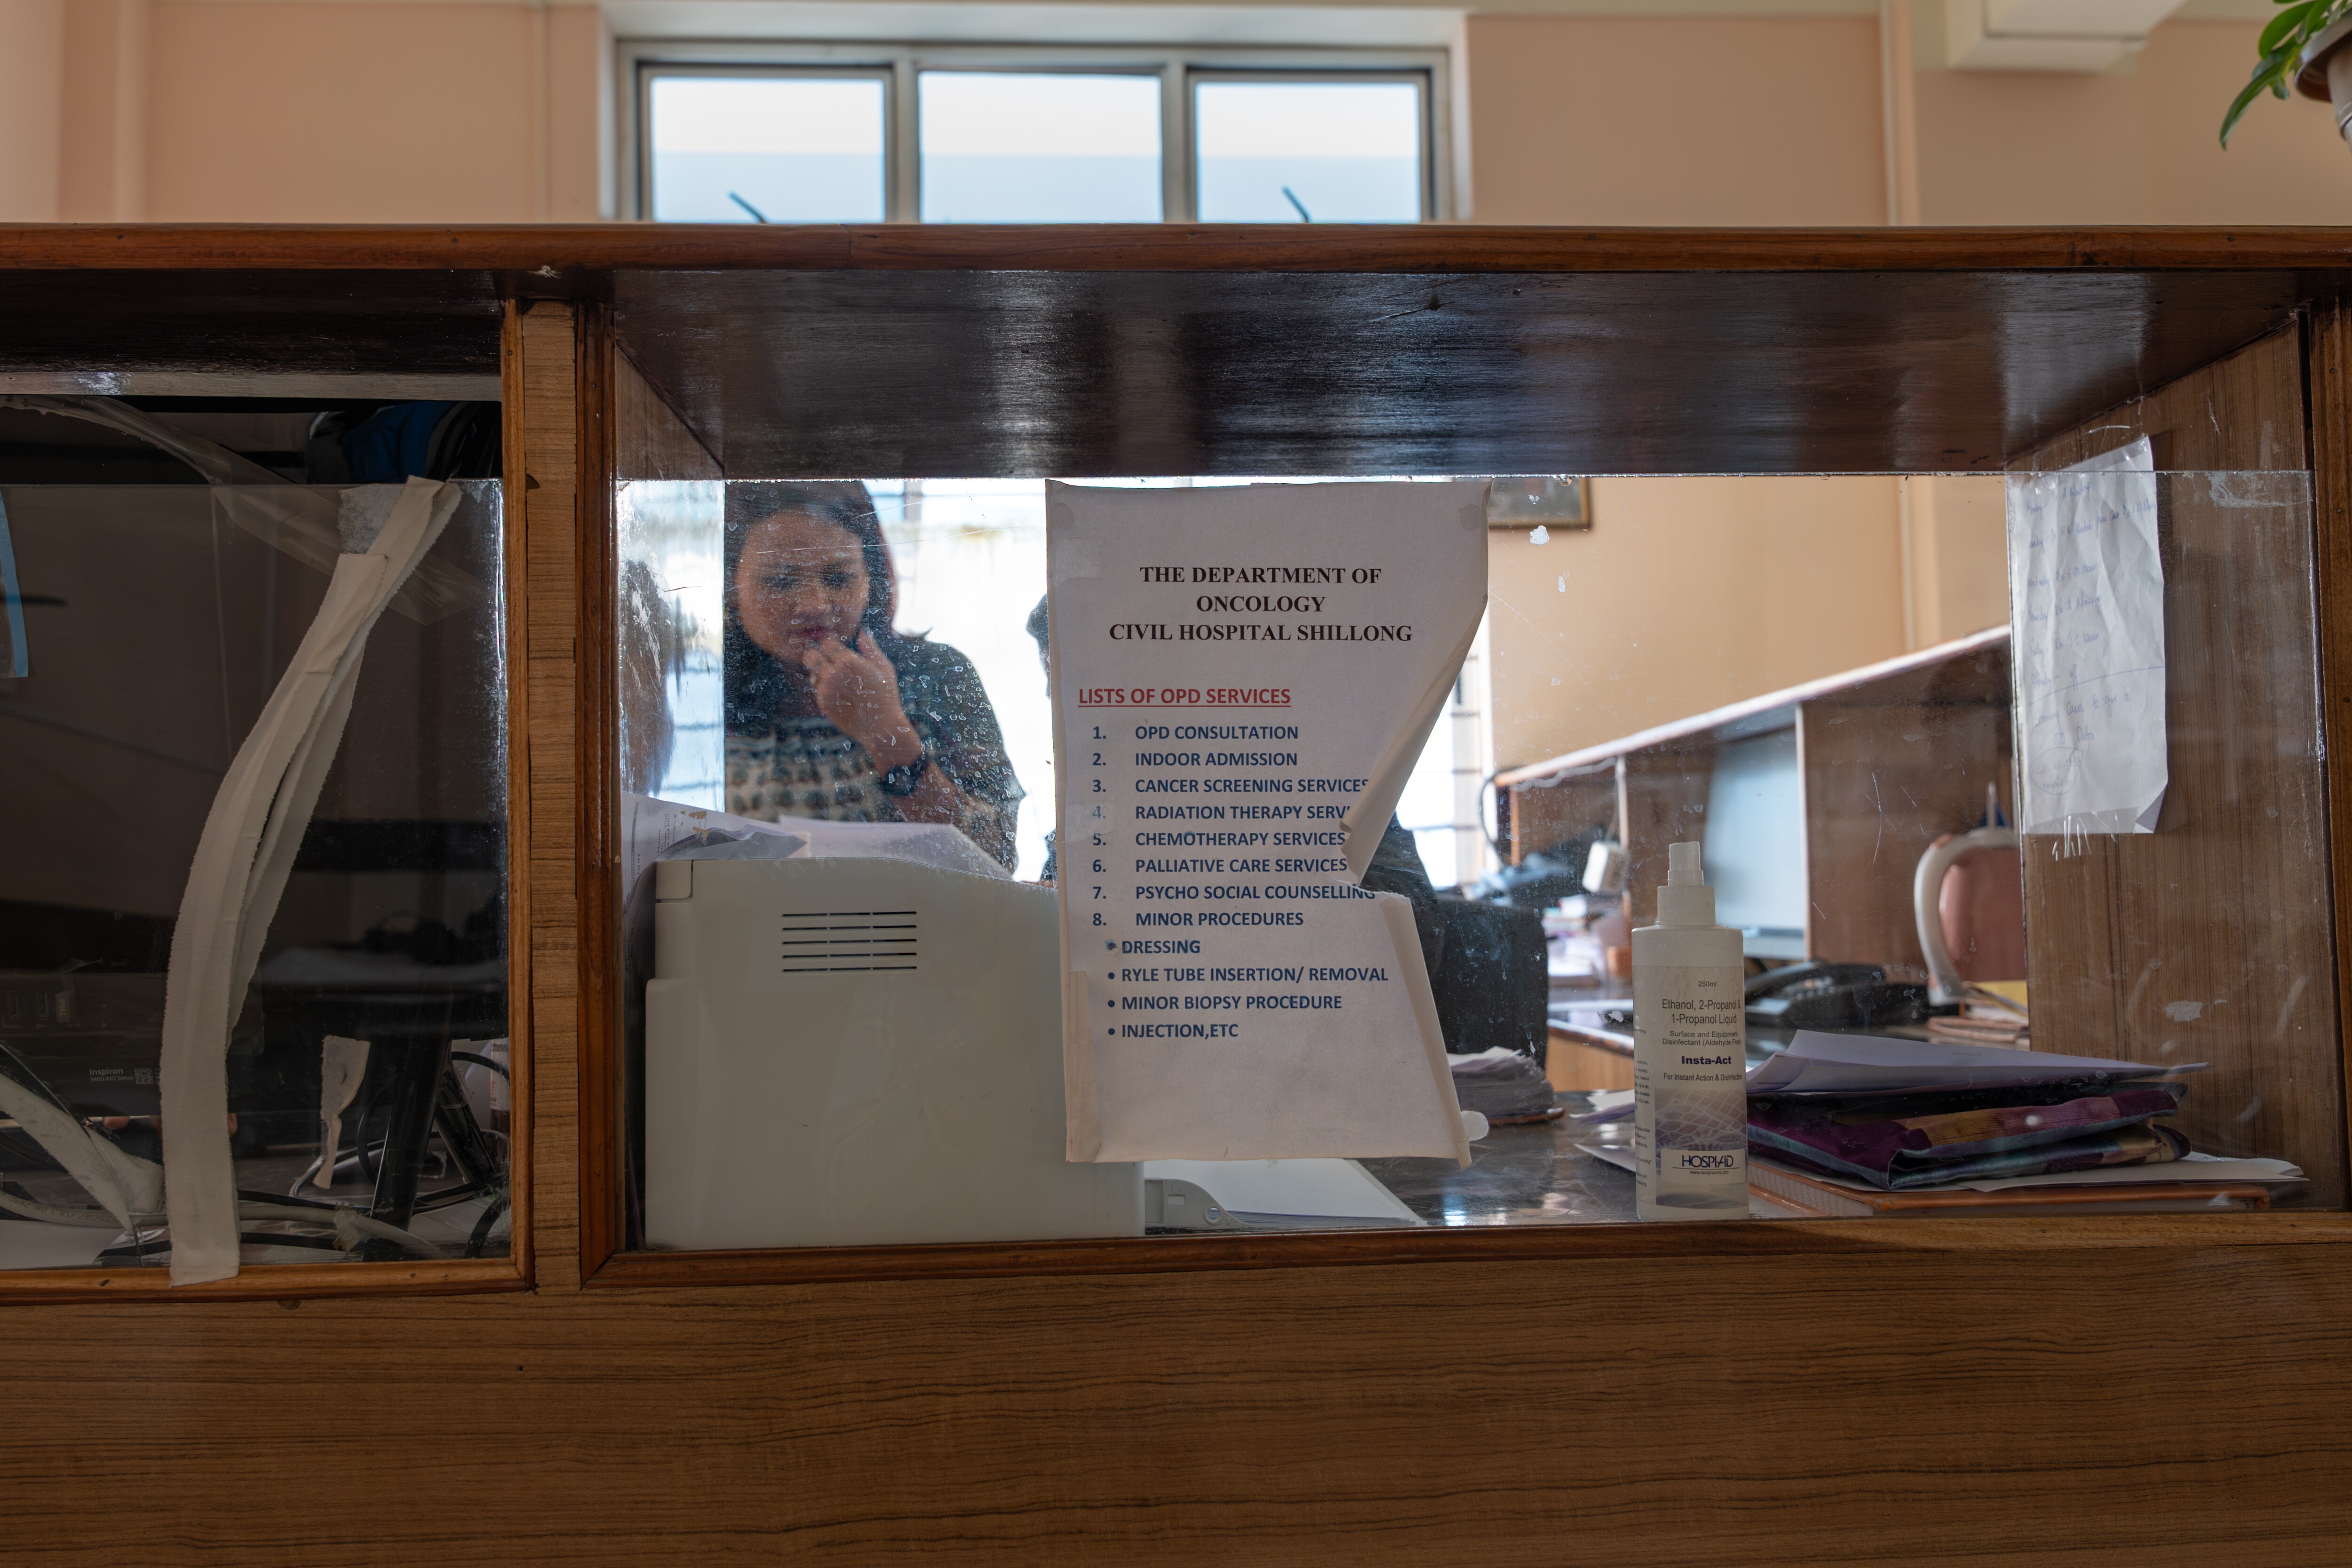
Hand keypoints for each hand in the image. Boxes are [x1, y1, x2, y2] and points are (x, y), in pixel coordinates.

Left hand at [803, 628, 919, 769]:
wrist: (880, 727)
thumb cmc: (886, 695)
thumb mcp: (884, 668)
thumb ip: (870, 648)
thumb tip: (863, 631)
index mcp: (848, 661)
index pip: (826, 643)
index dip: (831, 645)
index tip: (837, 650)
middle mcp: (833, 674)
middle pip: (810, 656)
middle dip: (817, 656)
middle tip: (827, 661)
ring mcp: (825, 690)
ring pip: (812, 674)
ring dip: (821, 674)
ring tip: (838, 682)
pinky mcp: (822, 704)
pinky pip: (817, 690)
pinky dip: (824, 689)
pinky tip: (841, 695)